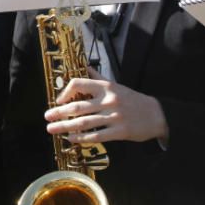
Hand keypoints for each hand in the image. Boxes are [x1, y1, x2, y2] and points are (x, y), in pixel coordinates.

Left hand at [44, 70, 168, 143]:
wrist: (157, 114)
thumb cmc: (132, 99)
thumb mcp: (116, 85)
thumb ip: (98, 77)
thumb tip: (84, 65)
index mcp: (106, 86)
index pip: (79, 84)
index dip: (65, 92)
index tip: (58, 100)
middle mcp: (108, 100)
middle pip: (78, 106)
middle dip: (59, 113)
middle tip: (47, 117)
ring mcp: (114, 116)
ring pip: (84, 122)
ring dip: (65, 127)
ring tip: (52, 129)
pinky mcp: (120, 132)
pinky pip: (97, 136)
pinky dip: (82, 138)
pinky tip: (71, 139)